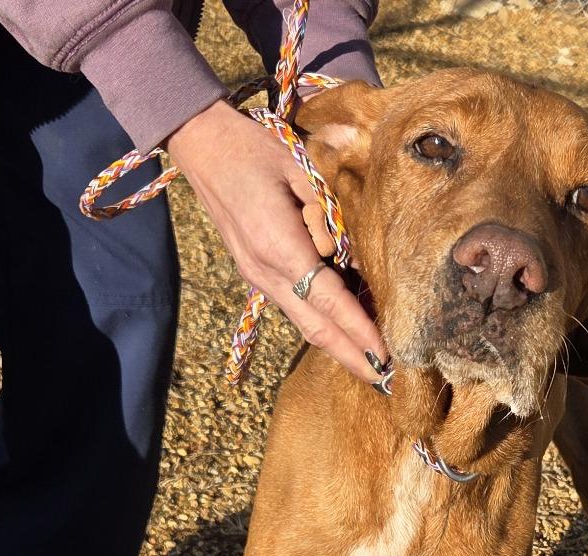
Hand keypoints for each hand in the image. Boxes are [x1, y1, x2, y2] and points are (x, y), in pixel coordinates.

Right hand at [167, 100, 386, 382]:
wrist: (200, 142)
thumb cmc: (254, 147)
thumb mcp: (301, 167)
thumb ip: (331, 209)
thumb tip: (358, 247)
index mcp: (277, 246)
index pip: (328, 299)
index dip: (358, 329)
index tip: (385, 354)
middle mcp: (265, 271)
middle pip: (315, 328)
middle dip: (351, 357)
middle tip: (386, 381)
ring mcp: (257, 276)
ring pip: (304, 323)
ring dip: (338, 347)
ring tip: (371, 365)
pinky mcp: (255, 273)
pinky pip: (295, 308)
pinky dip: (321, 326)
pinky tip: (344, 334)